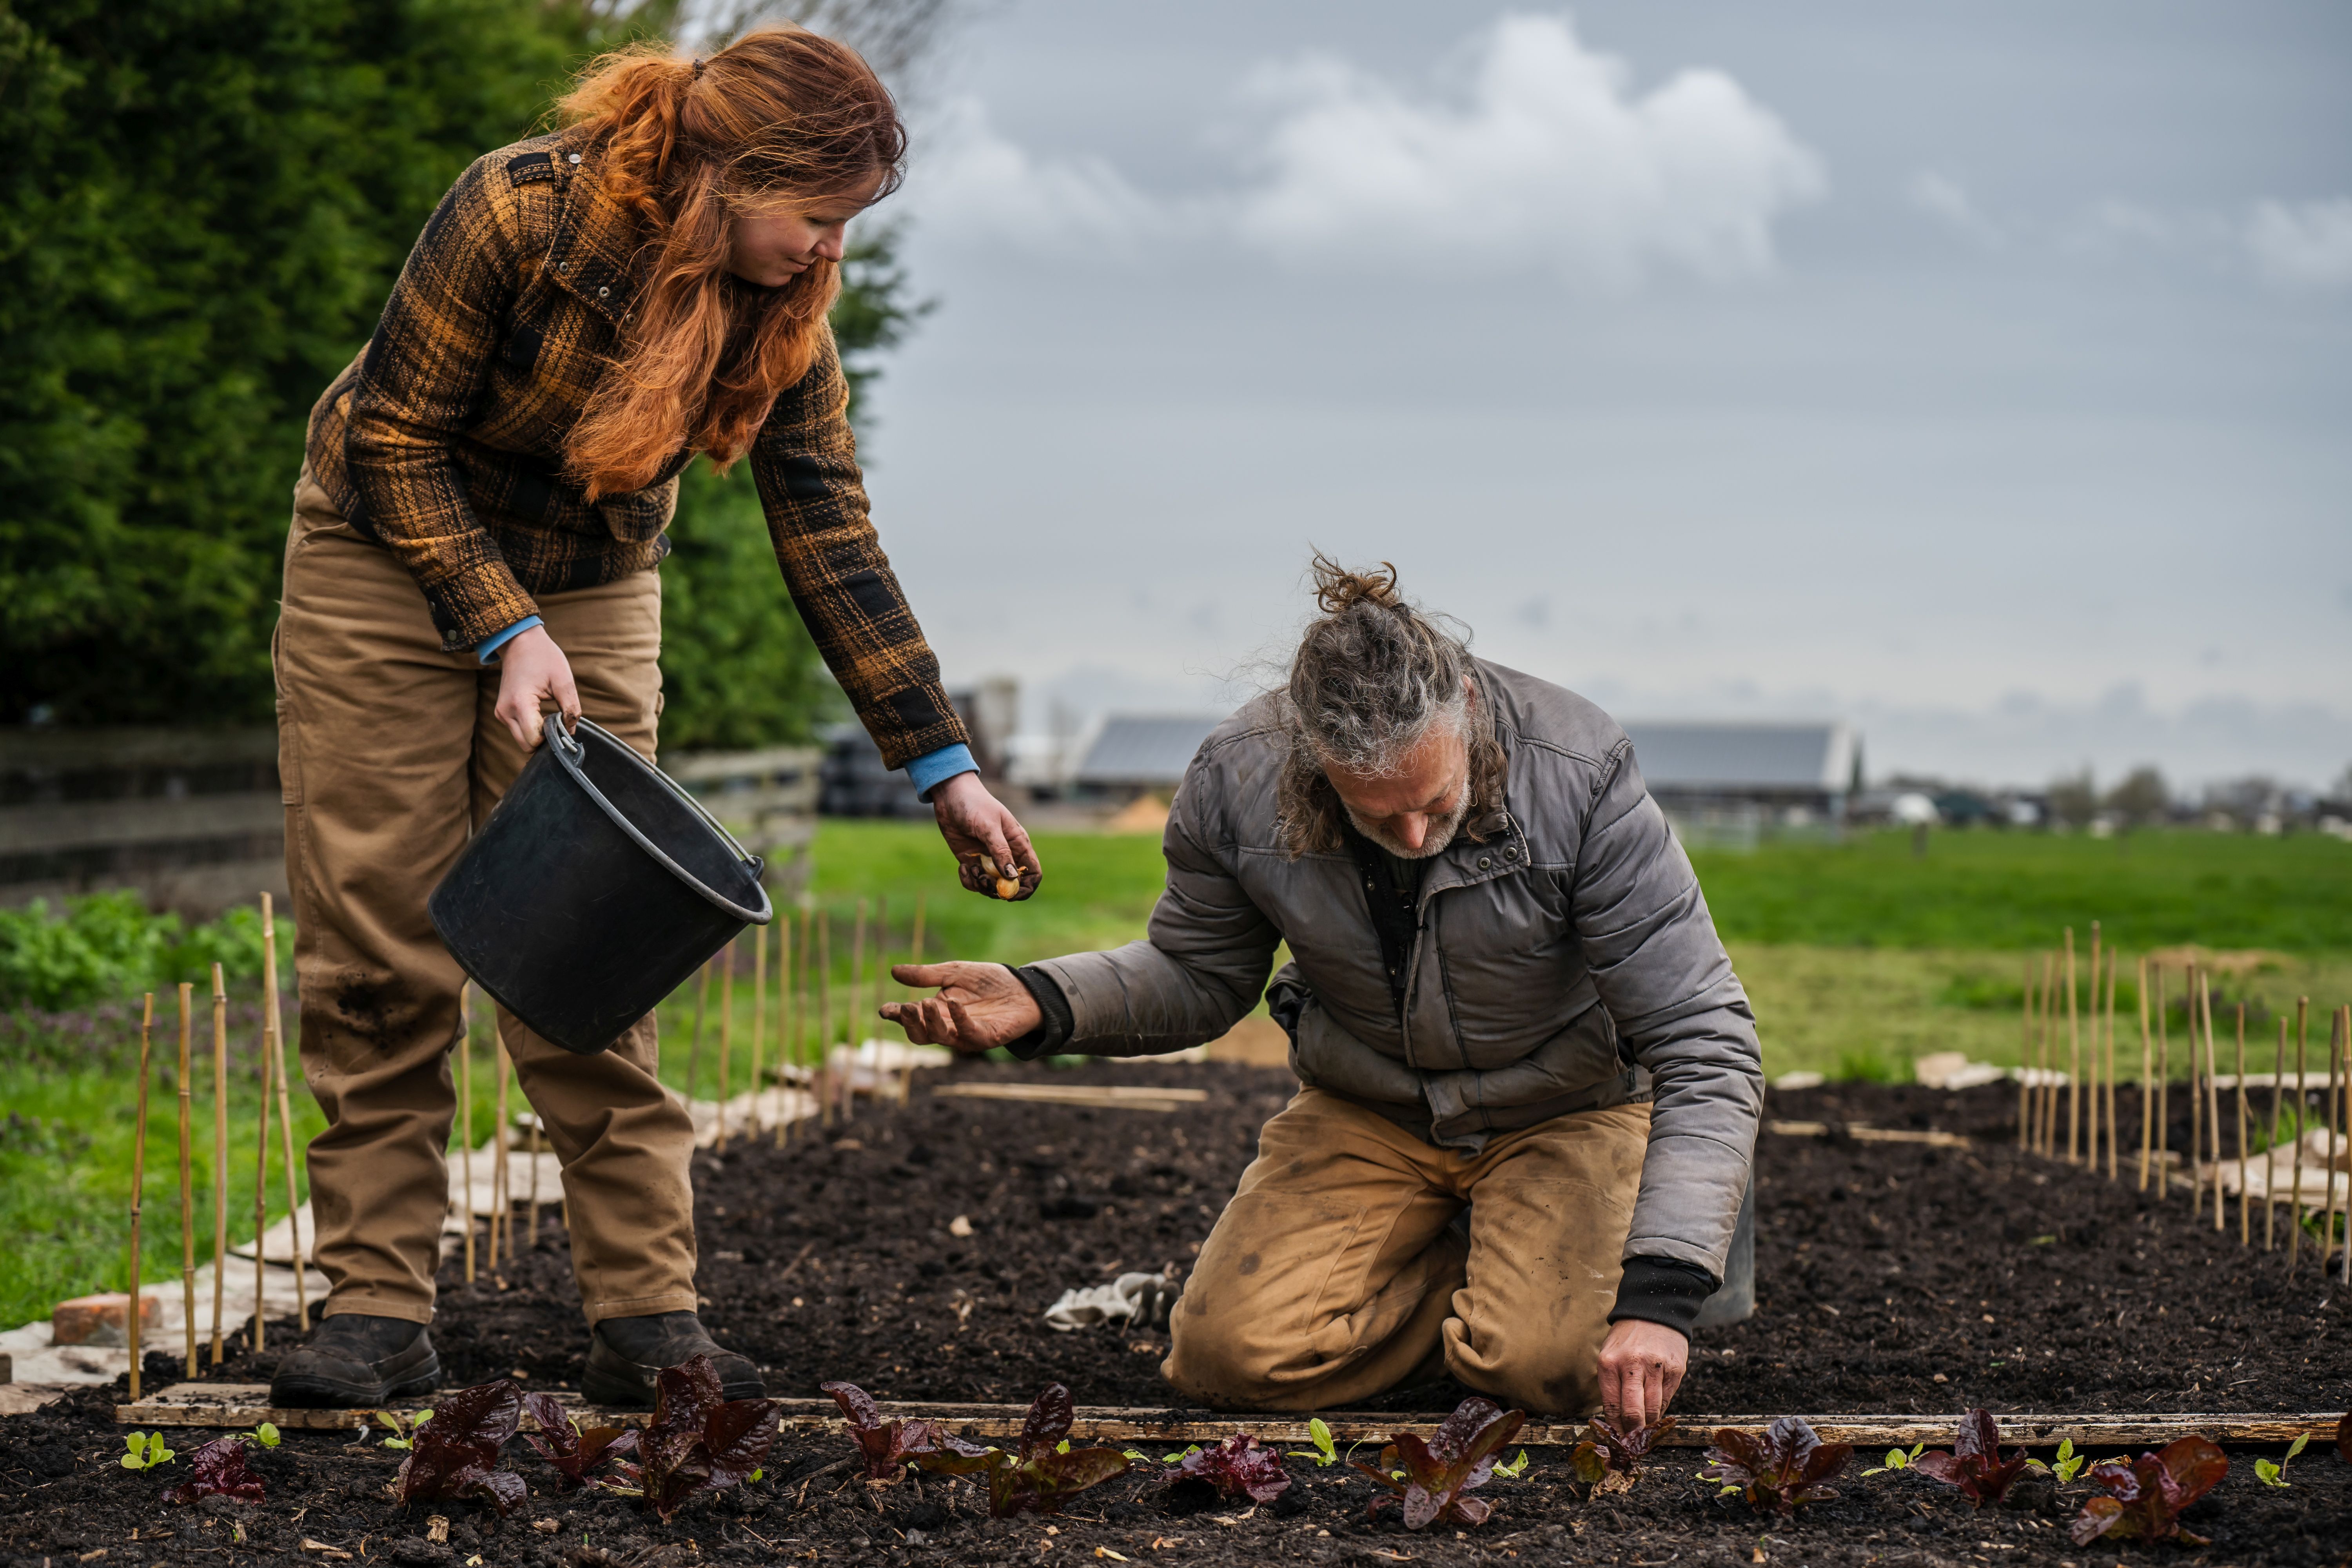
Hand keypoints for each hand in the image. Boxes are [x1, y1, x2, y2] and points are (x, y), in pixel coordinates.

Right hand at [492, 625, 579, 750]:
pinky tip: (541, 715)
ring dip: (538, 735)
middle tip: (559, 724)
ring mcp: (501, 713)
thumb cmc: (543, 657)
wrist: (520, 642)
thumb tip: (572, 732)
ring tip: (550, 716)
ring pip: (523, 740)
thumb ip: (571, 709)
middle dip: (545, 740)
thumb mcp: (563, 680)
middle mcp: (505, 711)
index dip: (553, 739)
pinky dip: (531, 729)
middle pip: (527, 745)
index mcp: (520, 703)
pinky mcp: (502, 712)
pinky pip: (519, 731)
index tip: (564, 727)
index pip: (535, 739)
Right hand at [882, 962, 1041, 1053]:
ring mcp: (966, 1035)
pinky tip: (954, 1003)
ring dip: (931, 1022)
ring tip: (927, 1003)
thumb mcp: (955, 972)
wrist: (1023, 988)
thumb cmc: (989, 982)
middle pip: (920, 1035)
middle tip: (907, 1007)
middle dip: (910, 1023)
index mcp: (937, 1012)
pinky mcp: (986, 1037)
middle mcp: (948, 1027)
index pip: (911, 1018)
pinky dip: (959, 1019)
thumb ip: (927, 975)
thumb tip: (893, 971)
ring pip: (940, 1038)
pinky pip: (968, 1033)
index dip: (897, 1016)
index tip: (885, 1009)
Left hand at [931, 772, 1041, 899]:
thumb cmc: (974, 804)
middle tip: (983, 880)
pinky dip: (969, 881)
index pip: (1033, 873)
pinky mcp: (971, 861)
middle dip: (999, 889)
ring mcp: (988, 859)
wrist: (950, 795)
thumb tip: (1012, 876)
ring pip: (992, 886)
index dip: (1027, 887)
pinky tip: (962, 867)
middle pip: (1012, 884)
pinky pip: (974, 882)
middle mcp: (1006, 855)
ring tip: (970, 869)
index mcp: (1018, 844)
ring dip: (981, 885)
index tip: (1011, 892)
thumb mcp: (989, 826)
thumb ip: (1001, 851)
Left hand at [1596, 1318, 1687, 1429]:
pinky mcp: (1674, 1370)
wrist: (1653, 1312)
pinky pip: (1666, 1400)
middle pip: (1633, 1413)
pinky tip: (1656, 1412)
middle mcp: (1632, 1365)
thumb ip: (1611, 1385)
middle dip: (1634, 1432)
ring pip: (1653, 1410)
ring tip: (1646, 1430)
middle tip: (1634, 1442)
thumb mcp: (1609, 1355)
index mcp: (1609, 1363)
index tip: (1619, 1440)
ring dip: (1649, 1425)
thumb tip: (1616, 1421)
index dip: (1616, 1428)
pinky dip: (1661, 1410)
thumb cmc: (1627, 1339)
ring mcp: (1655, 1368)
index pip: (1611, 1406)